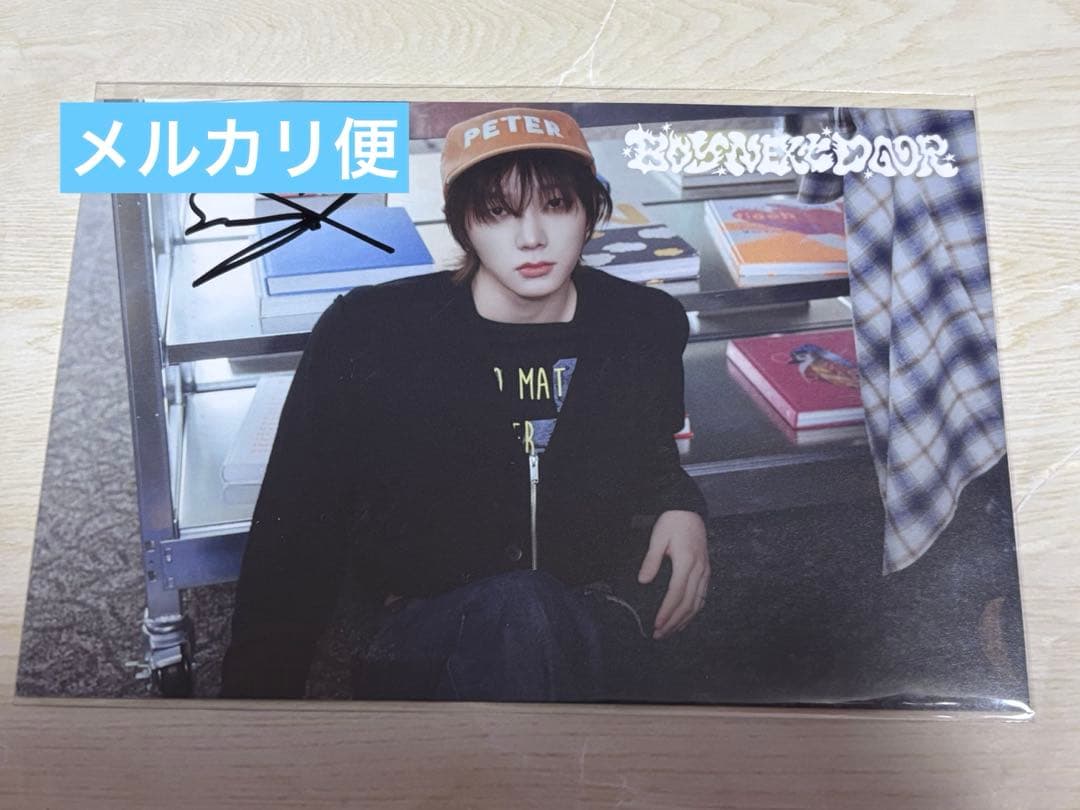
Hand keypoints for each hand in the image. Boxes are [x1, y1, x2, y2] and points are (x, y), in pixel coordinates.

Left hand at [637, 510, 709, 639]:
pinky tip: (684, 620)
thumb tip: (643, 581)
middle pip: (688, 602)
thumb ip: (651, 560)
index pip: (677, 593)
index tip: (657, 623)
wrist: (689, 510)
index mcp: (687, 561)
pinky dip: (693, 611)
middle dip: (674, 621)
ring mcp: (705, 571)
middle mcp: (699, 569)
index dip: (667, 611)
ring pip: (697, 602)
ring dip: (684, 620)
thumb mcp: (658, 537)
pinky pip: (702, 596)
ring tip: (670, 631)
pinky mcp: (706, 571)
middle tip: (659, 634)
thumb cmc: (672, 522)